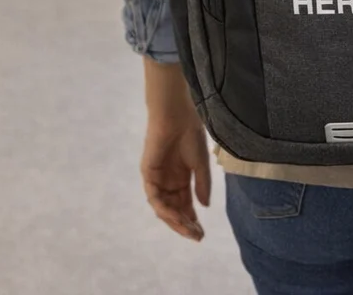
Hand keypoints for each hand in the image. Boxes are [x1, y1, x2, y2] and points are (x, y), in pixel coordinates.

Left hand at [141, 60, 211, 241]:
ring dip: (176, 220)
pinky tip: (177, 215)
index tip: (201, 233)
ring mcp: (158, 179)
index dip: (192, 219)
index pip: (185, 204)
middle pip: (175, 209)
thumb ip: (202, 185)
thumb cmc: (190, 133)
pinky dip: (165, 209)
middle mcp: (168, 181)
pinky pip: (155, 197)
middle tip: (197, 236)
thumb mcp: (201, 163)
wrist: (177, 115)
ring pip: (165, 207)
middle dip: (185, 224)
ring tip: (188, 229)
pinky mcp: (148, 174)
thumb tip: (204, 207)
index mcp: (181, 178)